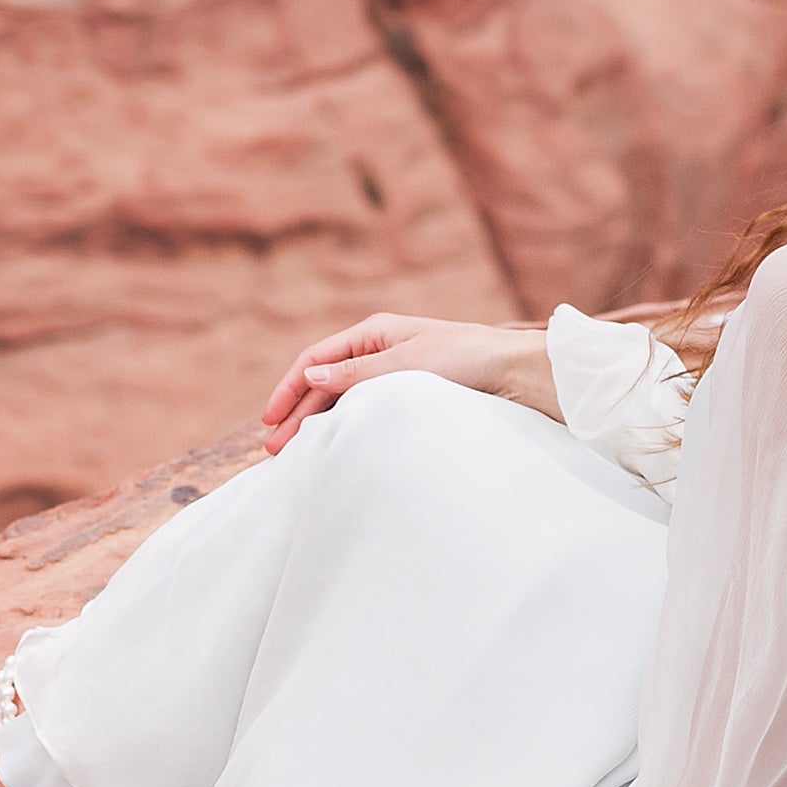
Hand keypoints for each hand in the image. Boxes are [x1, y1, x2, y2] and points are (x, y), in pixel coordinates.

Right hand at [260, 313, 545, 449]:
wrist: (515, 373)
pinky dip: (344, 427)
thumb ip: (357, 374)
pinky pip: (366, 411)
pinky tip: (333, 445)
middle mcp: (380, 350)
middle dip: (298, 414)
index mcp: (376, 331)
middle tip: (275, 450)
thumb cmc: (467, 359)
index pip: (316, 359)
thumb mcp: (406, 364)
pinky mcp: (410, 396)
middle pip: (325, 383)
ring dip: (318, 424)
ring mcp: (393, 374)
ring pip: (343, 400)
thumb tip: (309, 378)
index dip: (289, 389)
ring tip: (297, 455)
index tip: (270, 420)